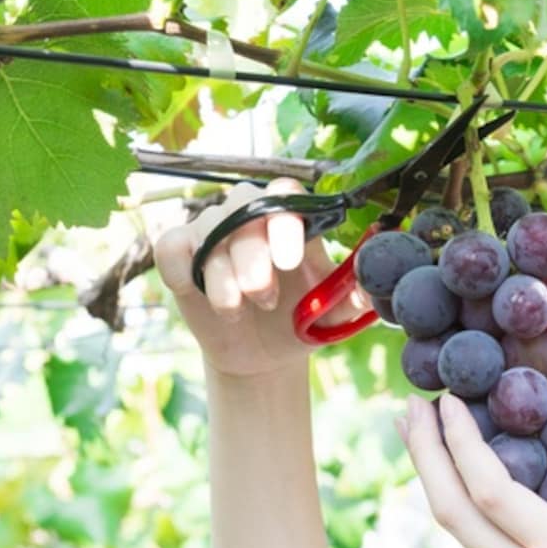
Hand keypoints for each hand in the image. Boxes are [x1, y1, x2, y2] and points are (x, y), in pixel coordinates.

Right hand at [154, 178, 370, 377]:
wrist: (263, 355)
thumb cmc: (301, 322)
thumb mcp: (333, 315)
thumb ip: (354, 298)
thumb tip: (376, 286)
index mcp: (291, 222)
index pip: (286, 192)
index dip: (284, 220)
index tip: (290, 259)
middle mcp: (250, 218)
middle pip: (243, 208)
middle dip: (252, 255)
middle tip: (264, 296)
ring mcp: (212, 232)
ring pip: (208, 230)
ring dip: (223, 274)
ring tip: (239, 309)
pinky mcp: (181, 253)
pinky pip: (171, 245)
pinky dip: (182, 270)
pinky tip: (200, 295)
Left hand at [398, 393, 546, 547]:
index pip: (490, 492)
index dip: (460, 442)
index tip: (446, 401)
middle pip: (452, 514)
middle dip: (425, 456)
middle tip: (411, 407)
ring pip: (461, 535)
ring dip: (437, 481)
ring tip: (425, 435)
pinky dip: (469, 508)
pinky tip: (471, 479)